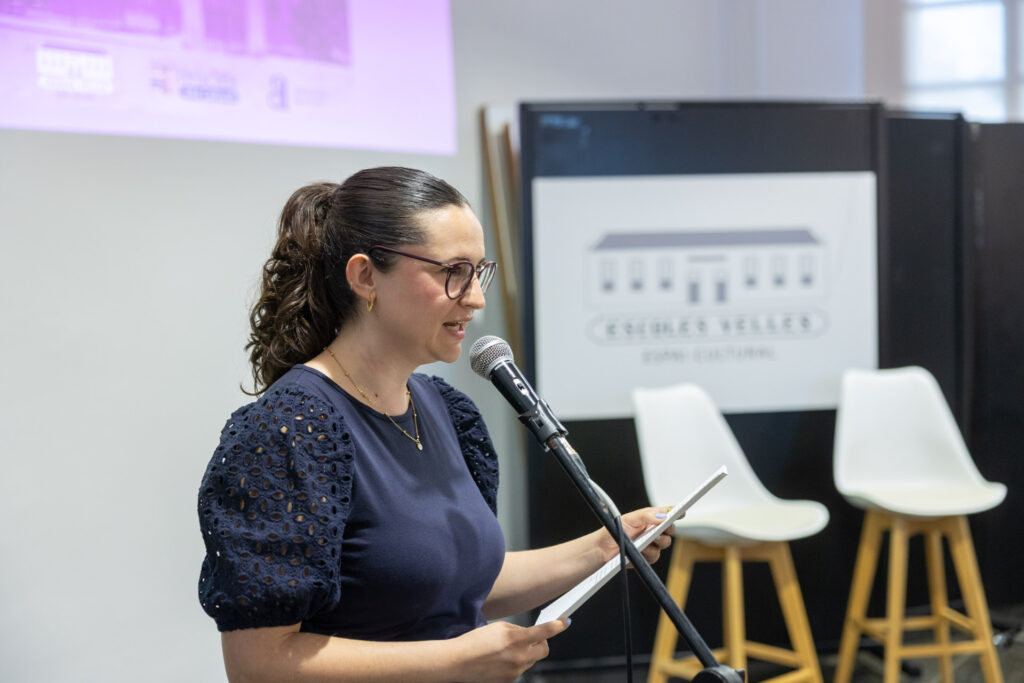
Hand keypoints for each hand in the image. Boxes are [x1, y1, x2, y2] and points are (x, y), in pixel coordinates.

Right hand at [449, 619, 568, 682]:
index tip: (565, 622)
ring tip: (507, 649)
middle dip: (542, 643)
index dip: (558, 625)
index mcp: (517, 640)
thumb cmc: (474, 642)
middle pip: (544, 651)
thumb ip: (518, 630)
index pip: (545, 631)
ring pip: (531, 660)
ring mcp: (515, 671)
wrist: (458, 662)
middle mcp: (520, 657)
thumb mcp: (499, 627)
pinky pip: (520, 669)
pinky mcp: (509, 681)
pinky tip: (501, 659)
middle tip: (534, 638)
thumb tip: (529, 634)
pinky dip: (516, 663)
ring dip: (527, 653)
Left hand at [597, 506, 675, 564]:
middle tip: (664, 528)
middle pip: (670, 529)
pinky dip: (649, 552)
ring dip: (659, 541)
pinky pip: (655, 555)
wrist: (604, 548)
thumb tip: (662, 516)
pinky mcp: (648, 557)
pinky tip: (641, 549)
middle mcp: (652, 531)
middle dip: (669, 528)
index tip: (682, 512)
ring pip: (665, 543)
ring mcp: (651, 544)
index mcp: (649, 518)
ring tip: (649, 540)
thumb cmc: (615, 530)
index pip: (666, 514)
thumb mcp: (629, 518)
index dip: (676, 513)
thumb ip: (646, 516)